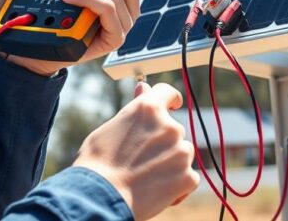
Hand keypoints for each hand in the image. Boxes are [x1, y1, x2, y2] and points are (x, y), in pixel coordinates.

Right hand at [73, 82, 199, 219]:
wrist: (100, 197)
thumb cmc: (98, 163)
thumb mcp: (112, 127)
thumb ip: (134, 110)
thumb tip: (143, 89)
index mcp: (148, 109)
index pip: (167, 93)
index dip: (170, 99)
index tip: (172, 105)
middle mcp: (169, 126)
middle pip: (173, 130)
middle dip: (162, 143)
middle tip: (139, 160)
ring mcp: (180, 151)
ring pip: (181, 154)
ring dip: (170, 163)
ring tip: (145, 177)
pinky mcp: (187, 176)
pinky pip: (189, 178)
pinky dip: (178, 185)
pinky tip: (157, 191)